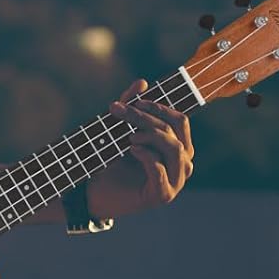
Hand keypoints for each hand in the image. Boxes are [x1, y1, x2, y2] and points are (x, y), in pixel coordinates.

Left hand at [87, 80, 194, 218]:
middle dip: (146, 118)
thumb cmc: (112, 163)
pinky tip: (131, 150)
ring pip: (174, 148)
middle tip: (119, 112)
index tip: (136, 102)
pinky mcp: (163, 195)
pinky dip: (146, 156)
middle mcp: (183, 164)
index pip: (180, 120)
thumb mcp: (121, 131)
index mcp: (179, 148)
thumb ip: (132, 108)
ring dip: (149, 136)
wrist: (95, 195)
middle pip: (175, 131)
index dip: (160, 107)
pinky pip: (161, 169)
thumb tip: (142, 82)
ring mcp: (176, 181)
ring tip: (128, 136)